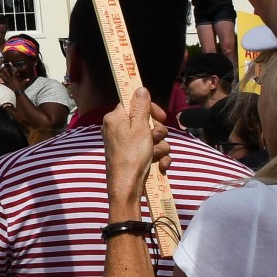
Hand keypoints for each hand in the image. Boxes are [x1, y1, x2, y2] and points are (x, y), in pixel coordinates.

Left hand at [102, 87, 168, 213]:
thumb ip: (141, 107)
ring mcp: (126, 145)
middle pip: (145, 122)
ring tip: (157, 155)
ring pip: (152, 139)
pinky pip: (151, 153)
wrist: (127, 187)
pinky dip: (158, 159)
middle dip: (157, 131)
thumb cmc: (131, 155)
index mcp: (116, 118)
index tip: (160, 116)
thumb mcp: (140, 127)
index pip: (133, 103)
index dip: (149, 109)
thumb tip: (140, 88)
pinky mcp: (133, 159)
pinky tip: (161, 166)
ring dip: (160, 147)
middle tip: (156, 138)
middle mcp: (118, 130)